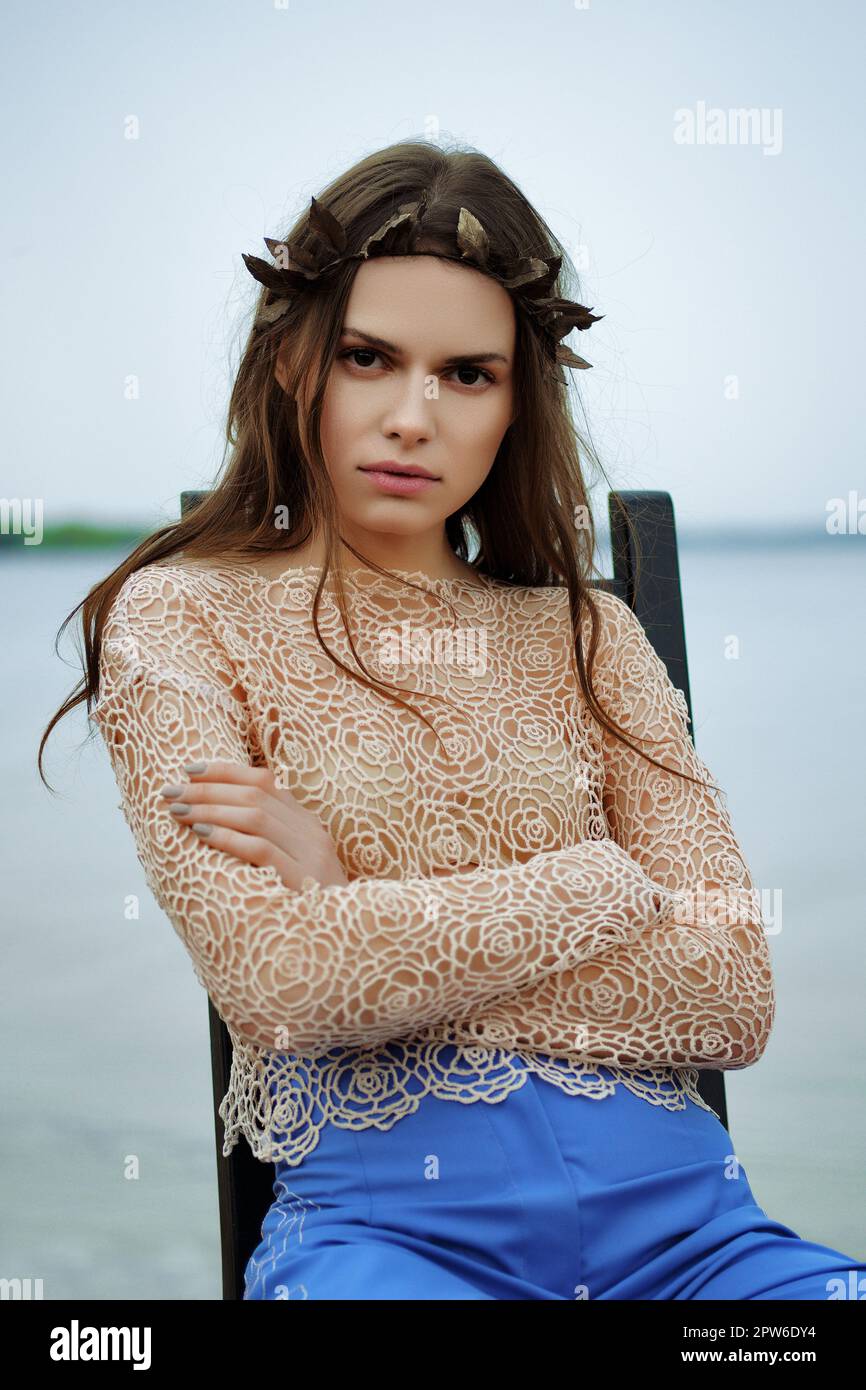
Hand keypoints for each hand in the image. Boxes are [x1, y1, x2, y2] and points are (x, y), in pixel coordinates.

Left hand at [158, 759, 348, 890]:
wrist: (341, 942)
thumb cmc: (301, 904)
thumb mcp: (288, 863)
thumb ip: (262, 838)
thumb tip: (208, 815)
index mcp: (306, 822)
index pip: (264, 780)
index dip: (224, 771)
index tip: (188, 771)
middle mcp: (310, 832)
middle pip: (255, 794)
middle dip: (207, 790)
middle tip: (170, 793)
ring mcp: (309, 855)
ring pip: (256, 817)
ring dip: (211, 810)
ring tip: (178, 813)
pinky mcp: (303, 879)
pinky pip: (261, 850)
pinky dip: (229, 838)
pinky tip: (202, 834)